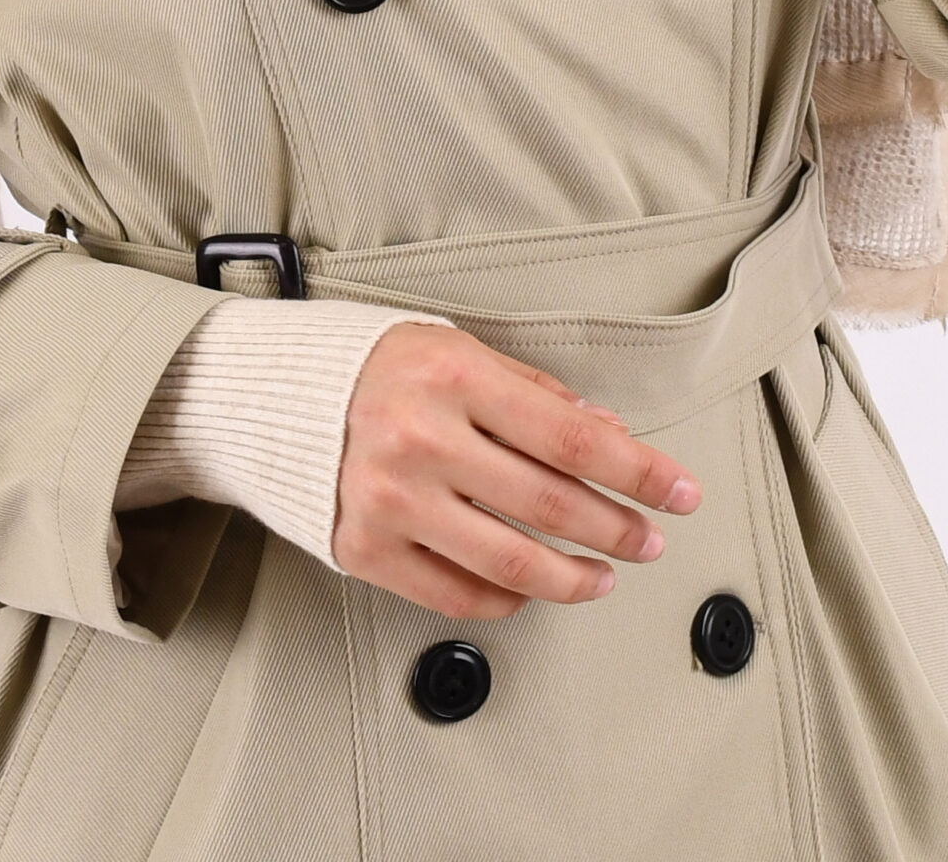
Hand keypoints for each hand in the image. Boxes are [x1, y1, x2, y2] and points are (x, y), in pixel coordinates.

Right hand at [333, 320, 701, 619]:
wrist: (266, 396)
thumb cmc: (373, 366)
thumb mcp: (455, 349)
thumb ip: (532, 393)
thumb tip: (609, 439)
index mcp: (452, 377)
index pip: (572, 438)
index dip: (639, 471)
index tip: (682, 492)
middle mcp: (422, 441)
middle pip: (550, 505)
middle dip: (618, 528)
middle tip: (651, 540)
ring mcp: (390, 502)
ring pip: (509, 563)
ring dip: (572, 578)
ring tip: (603, 576)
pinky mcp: (364, 550)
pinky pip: (454, 593)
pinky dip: (504, 597)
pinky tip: (529, 590)